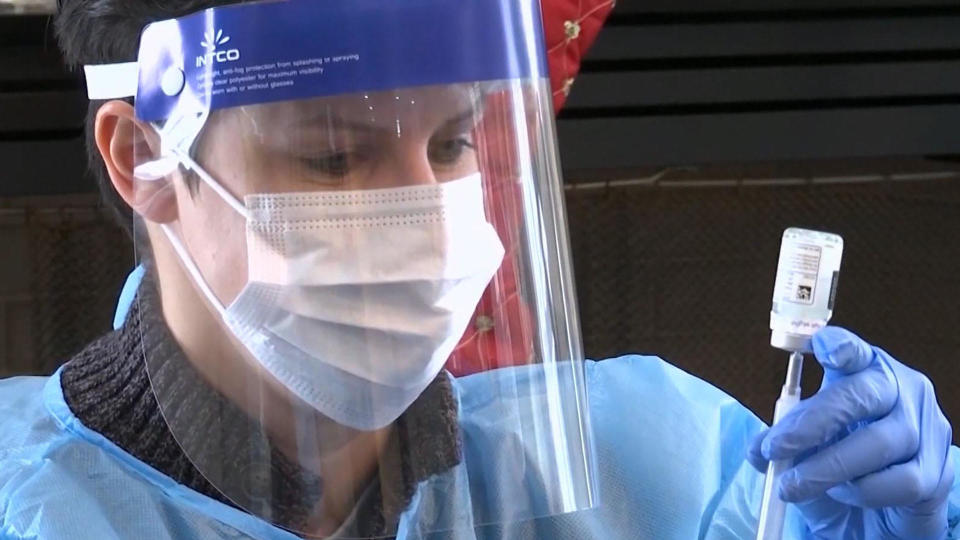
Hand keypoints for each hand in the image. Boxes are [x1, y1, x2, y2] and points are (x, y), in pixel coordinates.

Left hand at [747, 327, 953, 538]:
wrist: (873, 520)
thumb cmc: (838, 470)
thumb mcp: (803, 451)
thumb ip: (781, 443)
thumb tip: (757, 449)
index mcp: (866, 372)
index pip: (856, 350)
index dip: (840, 346)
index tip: (819, 347)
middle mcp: (903, 391)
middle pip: (861, 395)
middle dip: (812, 422)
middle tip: (774, 449)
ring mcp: (927, 429)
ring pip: (877, 443)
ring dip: (826, 468)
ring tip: (795, 486)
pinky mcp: (938, 472)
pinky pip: (898, 481)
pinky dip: (862, 491)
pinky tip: (845, 493)